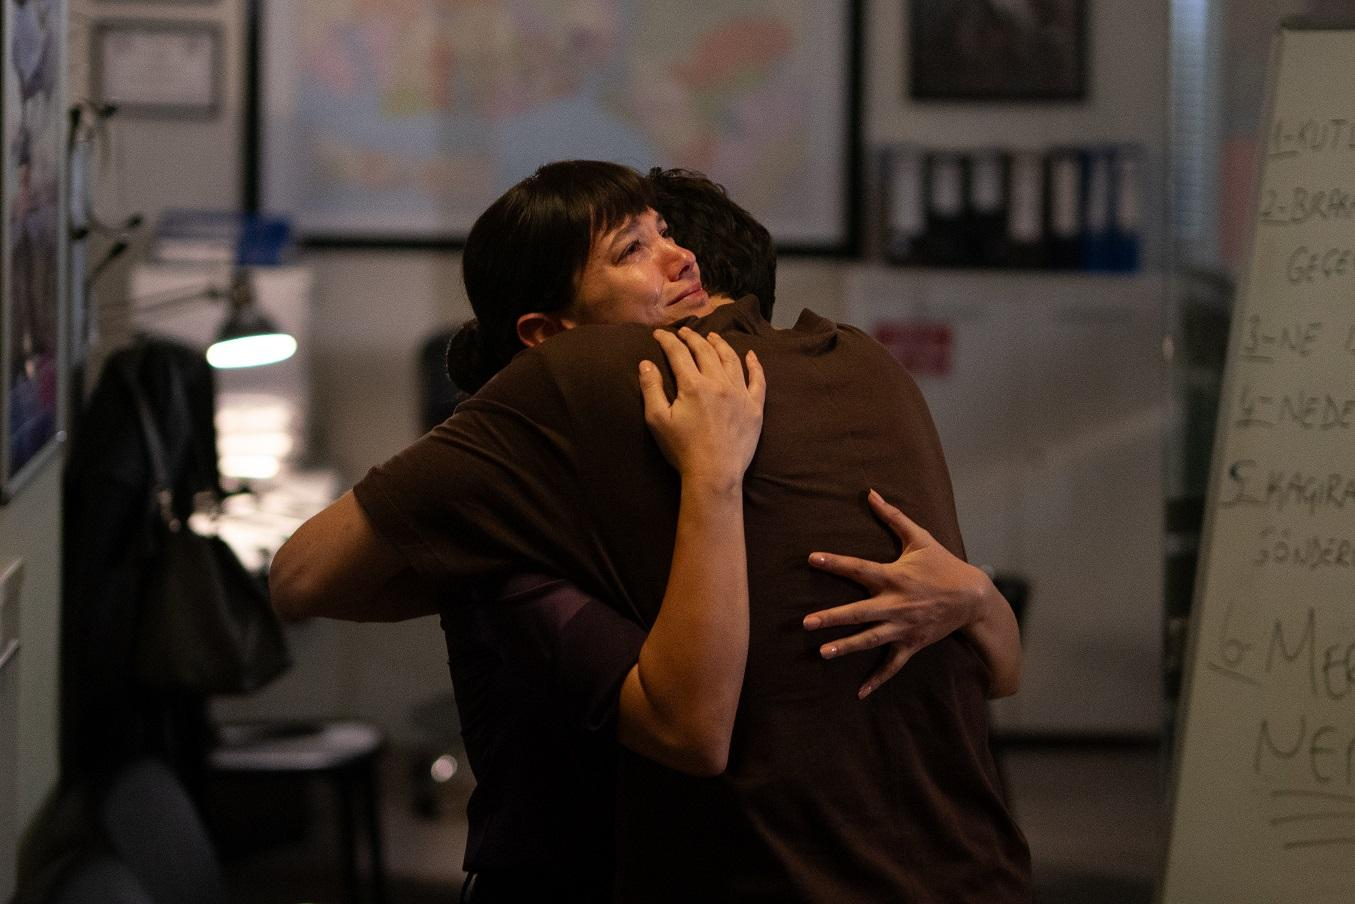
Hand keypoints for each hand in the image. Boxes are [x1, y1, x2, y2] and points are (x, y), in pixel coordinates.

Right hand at [639, 328, 765, 487]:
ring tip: (713, 337)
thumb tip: (645, 363)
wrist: (714, 474)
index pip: (678, 353)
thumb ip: (651, 388)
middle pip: (705, 351)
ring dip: (720, 345)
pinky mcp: (755, 407)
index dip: (668, 341)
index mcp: (693, 385)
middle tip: (684, 332)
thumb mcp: (657, 420)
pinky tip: (751, 355)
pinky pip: (757, 380)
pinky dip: (755, 365)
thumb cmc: (682, 449)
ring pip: (731, 360)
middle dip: (692, 338)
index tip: (659, 334)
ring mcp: (740, 393)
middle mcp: (718, 382)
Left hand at [804, 490, 993, 698]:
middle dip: (833, 617)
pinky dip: (878, 679)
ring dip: (848, 647)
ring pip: (871, 639)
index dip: (835, 562)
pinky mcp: (912, 644)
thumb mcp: (919, 538)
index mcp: (894, 577)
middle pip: (859, 611)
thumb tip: (870, 493)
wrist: (973, 596)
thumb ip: (892, 516)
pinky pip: (893, 665)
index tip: (812, 558)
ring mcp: (904, 626)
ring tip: (823, 652)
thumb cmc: (943, 564)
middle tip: (806, 622)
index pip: (859, 568)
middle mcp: (896, 603)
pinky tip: (860, 693)